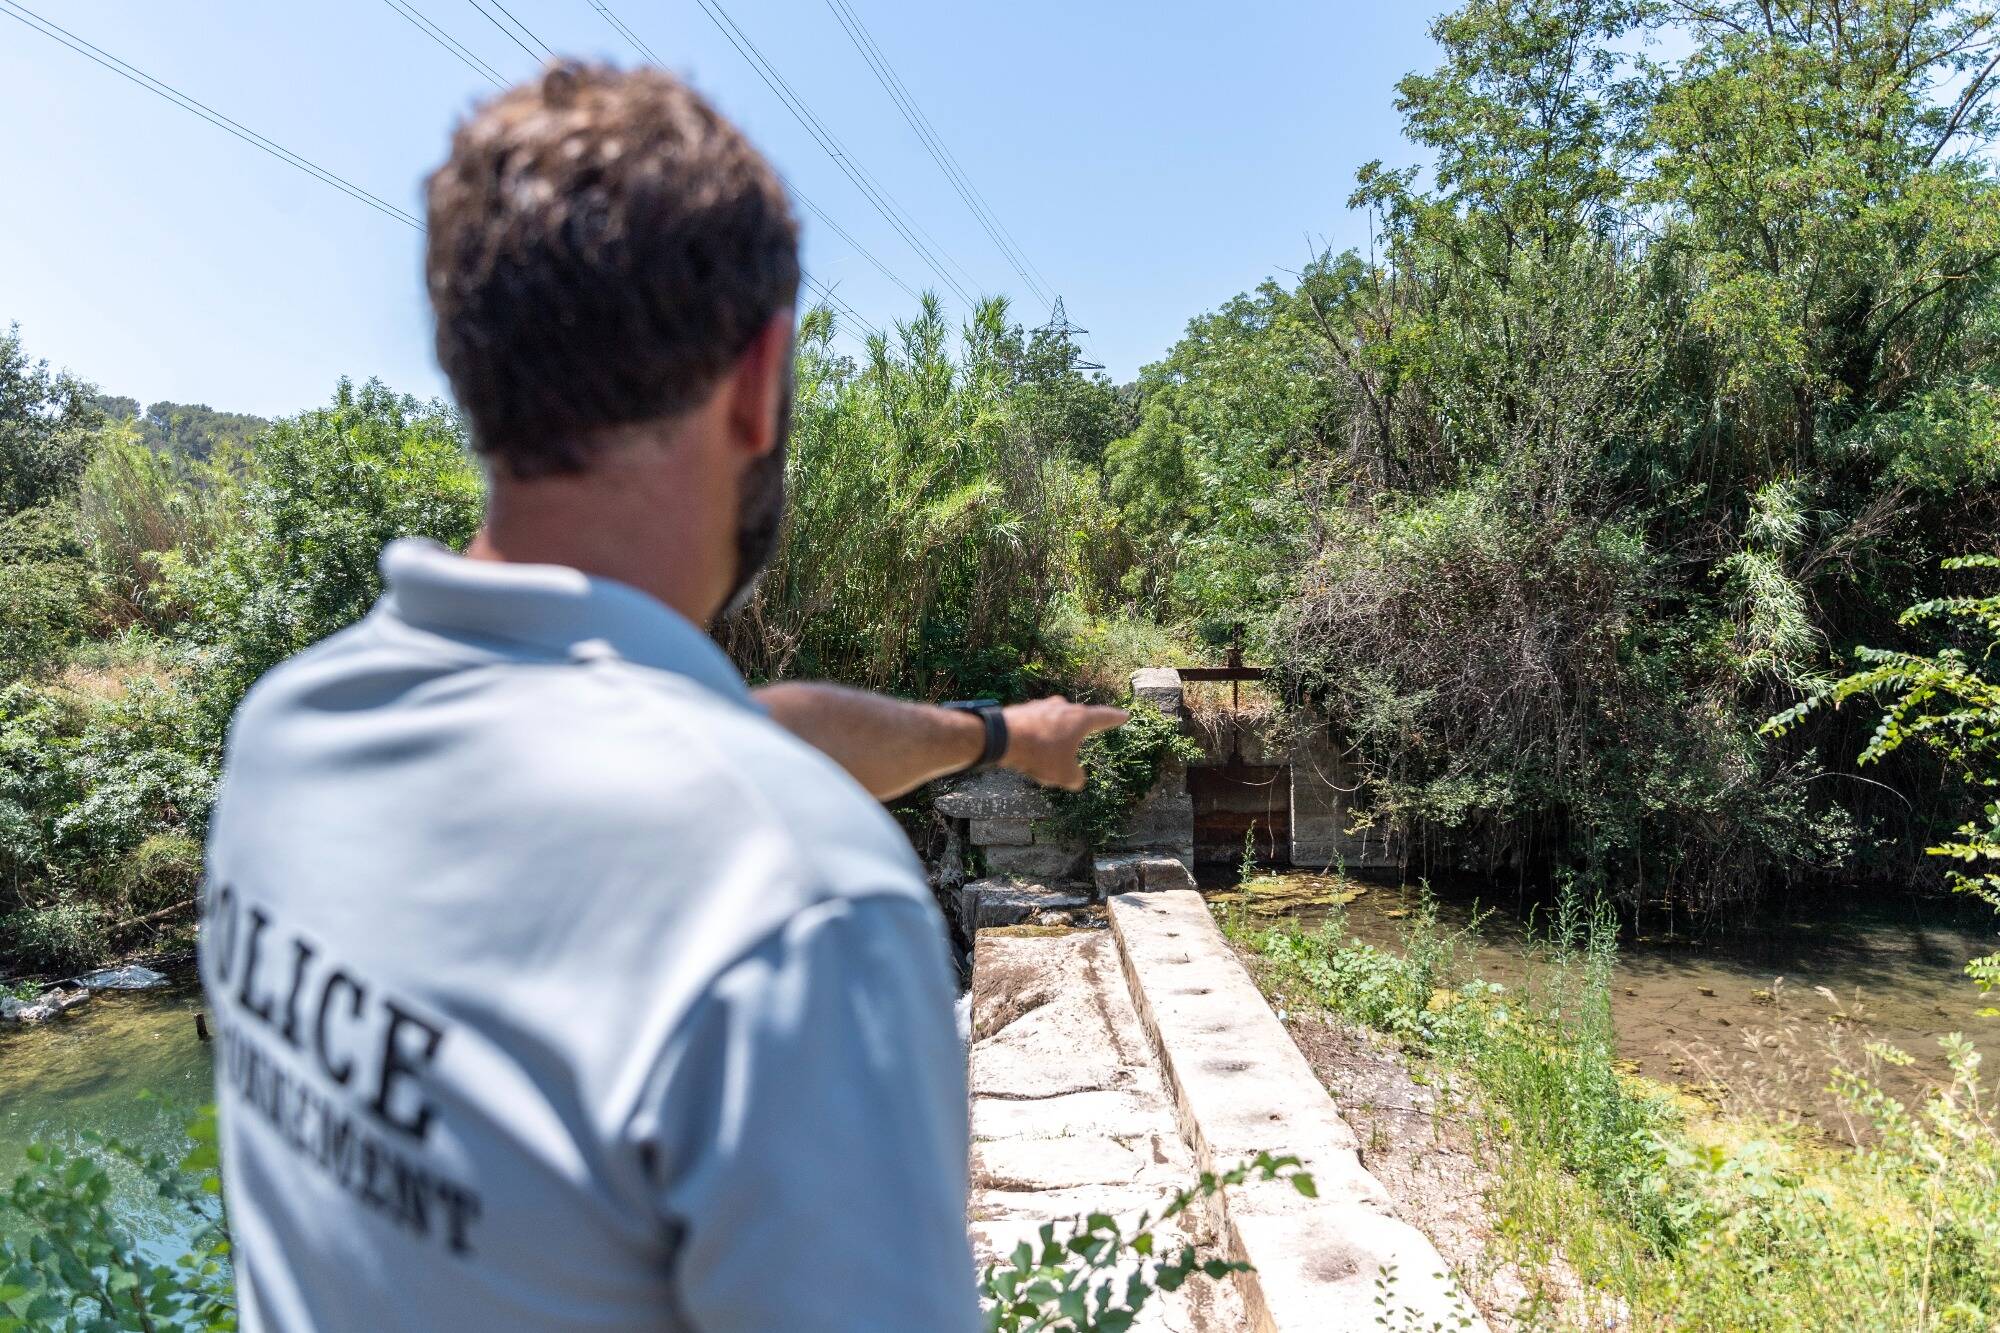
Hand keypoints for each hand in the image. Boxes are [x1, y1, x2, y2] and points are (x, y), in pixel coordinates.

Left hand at [1000, 696, 1129, 790]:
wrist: (1002, 737)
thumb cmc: (1040, 753)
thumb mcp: (1064, 774)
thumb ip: (1076, 778)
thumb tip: (1077, 779)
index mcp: (1080, 719)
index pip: (1104, 717)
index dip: (1116, 718)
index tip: (1125, 715)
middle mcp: (1063, 707)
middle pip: (1079, 717)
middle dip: (1083, 727)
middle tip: (1090, 731)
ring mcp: (1042, 706)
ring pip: (1056, 720)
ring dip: (1058, 732)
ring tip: (1055, 748)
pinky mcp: (1023, 710)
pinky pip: (1037, 724)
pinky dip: (1039, 734)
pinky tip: (1033, 747)